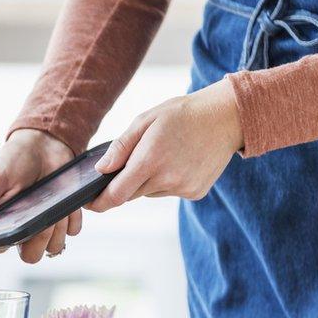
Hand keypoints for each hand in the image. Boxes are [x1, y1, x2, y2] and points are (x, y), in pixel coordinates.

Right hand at [0, 129, 76, 262]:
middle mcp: (24, 229)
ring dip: (55, 227)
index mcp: (3, 223)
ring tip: (51, 202)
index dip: (9, 243)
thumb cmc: (15, 160)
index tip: (13, 228)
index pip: (3, 248)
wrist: (44, 143)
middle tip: (37, 216)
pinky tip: (63, 199)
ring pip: (54, 246)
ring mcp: (46, 224)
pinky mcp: (67, 217)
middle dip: (37, 239)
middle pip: (31, 255)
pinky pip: (72, 230)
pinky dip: (70, 216)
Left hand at [86, 80, 243, 212]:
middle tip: (138, 157)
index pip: (116, 194)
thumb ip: (121, 147)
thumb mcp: (146, 120)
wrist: (226, 118)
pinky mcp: (195, 193)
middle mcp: (167, 179)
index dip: (100, 202)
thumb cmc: (183, 114)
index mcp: (150, 160)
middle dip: (126, 181)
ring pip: (150, 192)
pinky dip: (167, 181)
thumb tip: (101, 170)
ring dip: (149, 180)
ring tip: (165, 154)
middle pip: (132, 193)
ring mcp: (183, 188)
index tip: (90, 203)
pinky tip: (180, 161)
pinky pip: (170, 192)